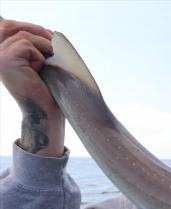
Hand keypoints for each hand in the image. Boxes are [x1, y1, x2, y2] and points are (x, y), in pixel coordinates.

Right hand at [0, 18, 64, 155]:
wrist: (45, 109)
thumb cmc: (44, 87)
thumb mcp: (37, 61)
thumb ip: (33, 44)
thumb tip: (44, 29)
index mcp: (1, 53)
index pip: (7, 26)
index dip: (28, 25)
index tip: (46, 33)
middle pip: (15, 27)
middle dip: (37, 31)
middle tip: (53, 41)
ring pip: (24, 35)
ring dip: (42, 46)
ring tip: (47, 63)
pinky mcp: (7, 59)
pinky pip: (27, 45)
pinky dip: (39, 55)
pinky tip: (39, 70)